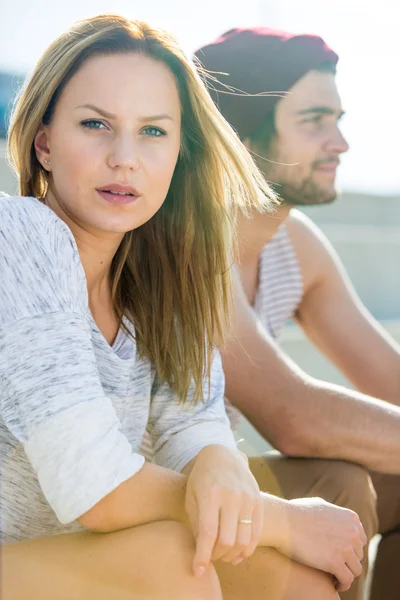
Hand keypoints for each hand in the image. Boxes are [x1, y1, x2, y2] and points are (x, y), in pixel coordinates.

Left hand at [185, 445, 263, 576]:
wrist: (223, 454)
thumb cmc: (201, 478)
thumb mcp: (191, 496)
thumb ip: (196, 524)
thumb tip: (202, 553)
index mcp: (210, 494)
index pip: (208, 533)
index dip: (203, 556)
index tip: (198, 570)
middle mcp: (231, 495)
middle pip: (227, 540)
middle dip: (217, 556)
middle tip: (210, 558)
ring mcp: (247, 498)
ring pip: (244, 540)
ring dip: (232, 555)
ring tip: (223, 556)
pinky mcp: (258, 501)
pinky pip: (257, 533)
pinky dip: (248, 549)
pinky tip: (238, 554)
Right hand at [272, 497, 366, 592]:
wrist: (283, 521)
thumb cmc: (295, 512)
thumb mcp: (320, 506)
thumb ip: (334, 514)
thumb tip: (337, 520)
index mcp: (350, 518)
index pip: (360, 540)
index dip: (350, 549)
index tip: (339, 555)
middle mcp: (352, 532)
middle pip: (358, 555)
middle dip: (347, 561)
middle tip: (334, 567)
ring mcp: (345, 547)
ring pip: (356, 569)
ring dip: (346, 574)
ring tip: (335, 577)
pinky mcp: (335, 562)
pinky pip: (347, 579)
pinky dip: (342, 584)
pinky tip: (333, 584)